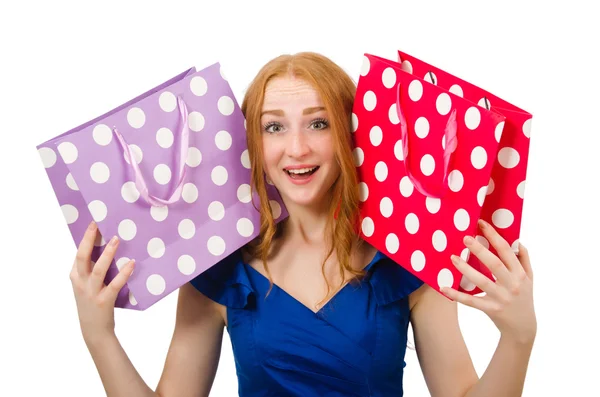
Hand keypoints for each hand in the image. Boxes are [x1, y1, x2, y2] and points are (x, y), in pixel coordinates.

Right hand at [69, 221, 134, 344]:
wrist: (94, 330)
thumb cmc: (94, 303)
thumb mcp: (87, 285)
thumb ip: (93, 269)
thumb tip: (110, 247)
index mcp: (76, 276)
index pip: (79, 253)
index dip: (86, 238)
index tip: (93, 222)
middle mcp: (80, 283)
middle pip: (83, 257)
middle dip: (90, 240)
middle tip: (99, 224)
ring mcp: (91, 292)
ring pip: (98, 269)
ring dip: (108, 253)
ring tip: (116, 239)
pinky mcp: (103, 301)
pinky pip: (114, 284)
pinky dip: (123, 273)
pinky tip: (131, 263)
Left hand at [441, 219, 535, 344]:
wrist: (523, 327)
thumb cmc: (524, 297)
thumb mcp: (529, 278)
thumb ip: (524, 260)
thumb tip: (517, 241)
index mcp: (520, 274)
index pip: (507, 251)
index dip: (495, 236)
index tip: (482, 224)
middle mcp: (512, 285)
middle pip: (495, 264)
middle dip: (480, 250)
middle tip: (465, 238)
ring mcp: (501, 298)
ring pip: (482, 281)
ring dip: (466, 269)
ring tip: (453, 257)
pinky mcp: (491, 309)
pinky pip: (471, 301)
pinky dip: (457, 295)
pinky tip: (444, 287)